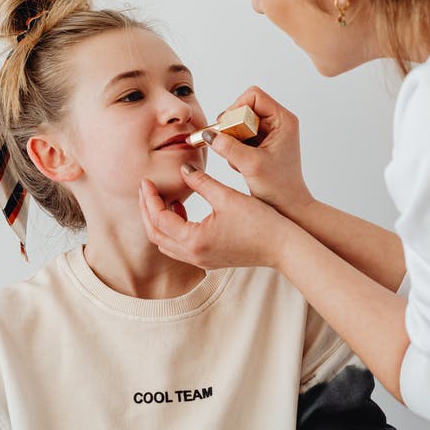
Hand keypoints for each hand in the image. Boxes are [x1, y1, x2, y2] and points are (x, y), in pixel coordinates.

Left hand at [139, 164, 295, 270]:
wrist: (282, 246)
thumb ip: (200, 181)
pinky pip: (179, 247)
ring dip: (159, 221)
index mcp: (194, 240)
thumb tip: (184, 168)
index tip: (146, 180)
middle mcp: (193, 255)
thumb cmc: (260, 221)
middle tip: (147, 189)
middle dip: (148, 210)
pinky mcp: (209, 260)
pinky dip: (173, 230)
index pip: (158, 218)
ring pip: (165, 243)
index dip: (150, 197)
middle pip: (155, 234)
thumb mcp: (227, 196)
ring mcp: (200, 261)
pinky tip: (182, 210)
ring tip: (163, 197)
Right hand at [205, 86, 313, 216]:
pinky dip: (234, 148)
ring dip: (231, 139)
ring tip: (236, 159)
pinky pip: (240, 136)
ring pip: (239, 122)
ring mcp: (270, 133)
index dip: (236, 108)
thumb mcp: (251, 165)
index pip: (253, 96)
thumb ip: (228, 147)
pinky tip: (240, 164)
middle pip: (244, 108)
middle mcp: (278, 122)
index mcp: (283, 120)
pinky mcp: (262, 144)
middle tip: (226, 144)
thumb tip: (207, 133)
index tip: (228, 129)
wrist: (288, 207)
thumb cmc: (279, 187)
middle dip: (231, 126)